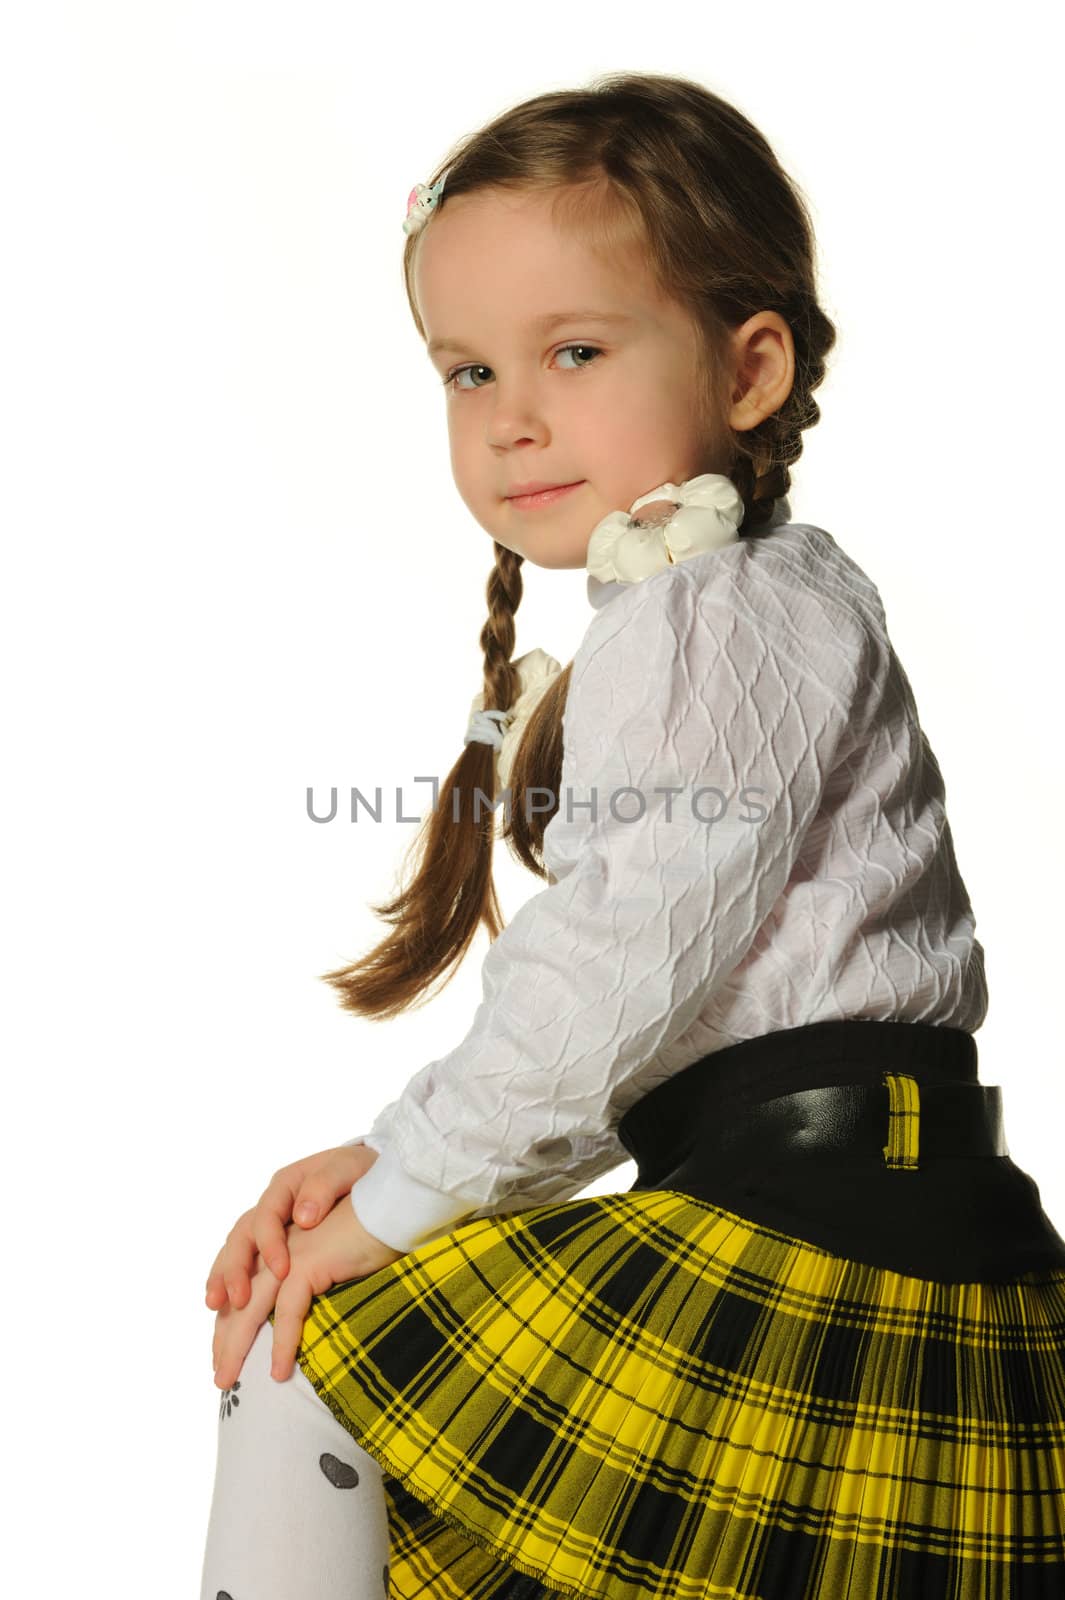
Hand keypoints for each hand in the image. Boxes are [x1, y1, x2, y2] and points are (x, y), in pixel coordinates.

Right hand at [205, 1142, 379, 1312]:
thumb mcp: (348, 1168)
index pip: (267, 1217)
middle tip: (237, 1300)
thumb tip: (302, 1217)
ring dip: (224, 1278)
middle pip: (242, 1236)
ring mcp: (271, 1225)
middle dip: (236, 1269)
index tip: (283, 1272)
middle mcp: (272, 1206)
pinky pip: (248, 1262)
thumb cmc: (361, 1170)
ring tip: (217, 1306)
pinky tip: (227, 1308)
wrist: (371, 1172)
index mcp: (286, 1185)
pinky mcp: (276, 1243)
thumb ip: (324, 1186)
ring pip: (236, 1250)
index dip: (270, 1245)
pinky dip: (234, 1282)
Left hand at [211, 1193, 404, 1389]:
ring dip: (238, 1347)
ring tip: (228, 1380)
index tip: (221, 1346)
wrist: (397, 1199)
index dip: (228, 1313)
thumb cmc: (373, 1225)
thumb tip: (303, 1314)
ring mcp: (290, 1251)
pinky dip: (283, 1344)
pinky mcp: (310, 1261)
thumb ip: (314, 1274)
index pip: (239, 1278)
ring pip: (251, 1306)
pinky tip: (279, 1372)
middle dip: (224, 1337)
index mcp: (279, 1236)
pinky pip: (288, 1311)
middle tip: (220, 1377)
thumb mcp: (335, 1253)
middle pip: (237, 1295)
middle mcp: (277, 1242)